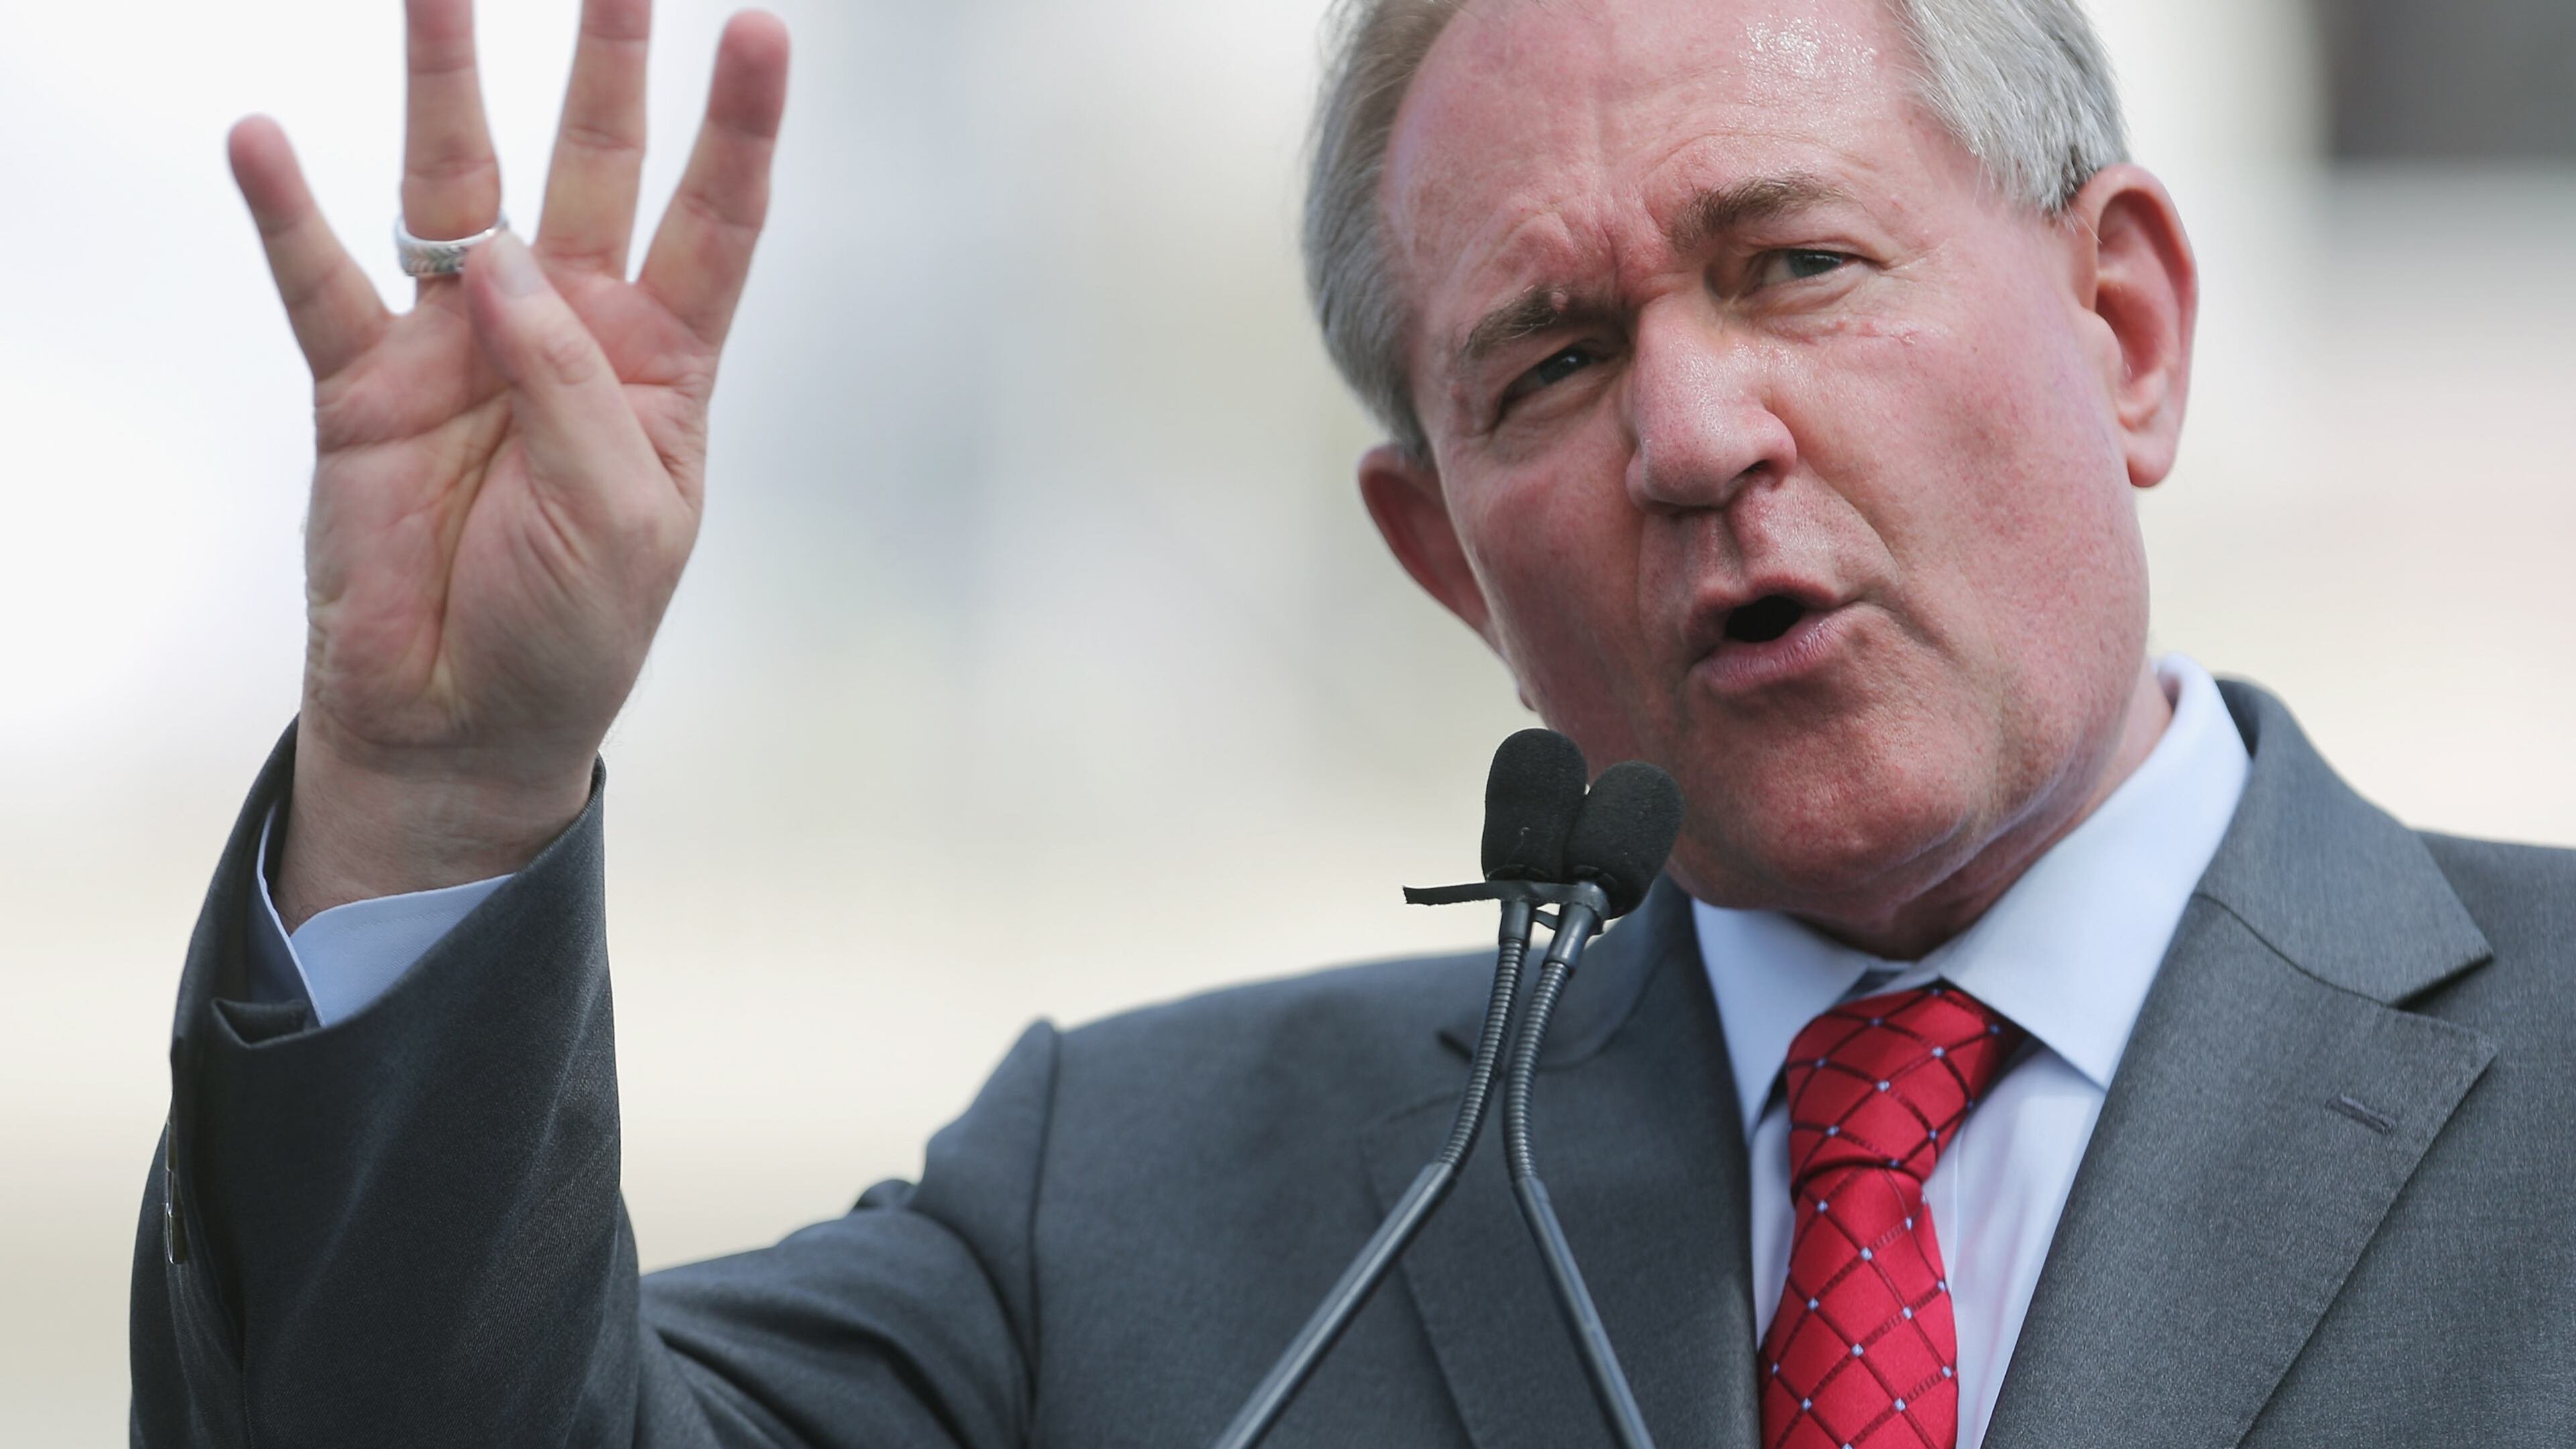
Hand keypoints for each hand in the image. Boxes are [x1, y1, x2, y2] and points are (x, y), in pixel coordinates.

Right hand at [227, 0, 788, 925]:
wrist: (461, 719)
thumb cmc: (571, 625)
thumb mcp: (625, 517)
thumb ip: (575, 386)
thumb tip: (502, 263)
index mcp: (660, 363)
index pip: (713, 221)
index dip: (737, 130)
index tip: (760, 30)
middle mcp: (562, 327)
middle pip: (592, 167)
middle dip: (606, 66)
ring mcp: (459, 343)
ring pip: (455, 187)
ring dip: (444, 87)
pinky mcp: (363, 383)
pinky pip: (323, 280)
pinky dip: (289, 214)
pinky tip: (262, 140)